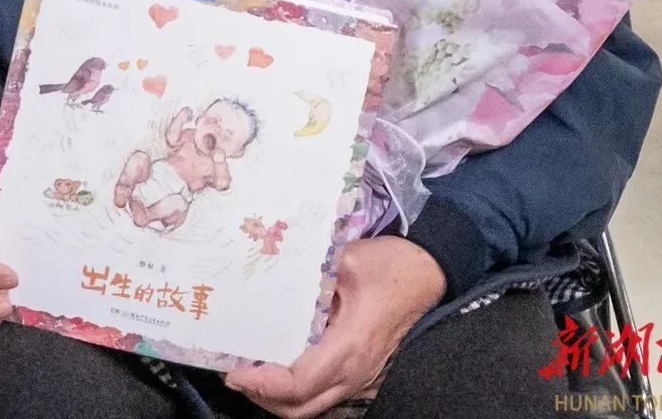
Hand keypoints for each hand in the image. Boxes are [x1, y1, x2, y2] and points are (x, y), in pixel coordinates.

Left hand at [225, 236, 445, 418]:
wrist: (428, 273)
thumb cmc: (392, 266)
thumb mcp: (347, 259)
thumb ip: (309, 270)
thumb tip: (269, 269)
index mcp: (349, 347)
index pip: (298, 383)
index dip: (263, 382)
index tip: (234, 370)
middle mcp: (353, 372)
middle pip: (299, 408)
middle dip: (262, 396)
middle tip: (233, 371)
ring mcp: (358, 376)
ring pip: (310, 405)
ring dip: (276, 396)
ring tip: (249, 370)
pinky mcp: (359, 370)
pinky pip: (321, 392)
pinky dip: (294, 388)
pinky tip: (277, 363)